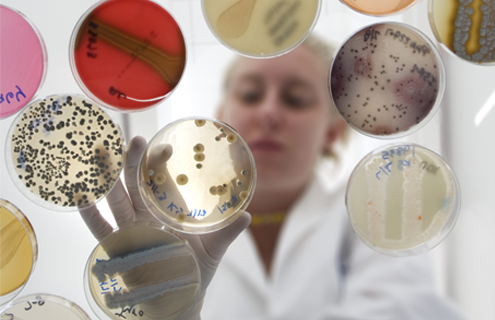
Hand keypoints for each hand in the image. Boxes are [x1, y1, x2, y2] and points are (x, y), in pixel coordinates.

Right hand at [79, 136, 250, 318]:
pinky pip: (102, 230)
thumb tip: (248, 216)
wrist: (180, 297)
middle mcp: (147, 213)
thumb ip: (227, 232)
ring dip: (108, 179)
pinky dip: (91, 215)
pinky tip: (80, 197)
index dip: (159, 160)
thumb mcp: (213, 249)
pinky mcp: (120, 247)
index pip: (161, 176)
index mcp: (168, 207)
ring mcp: (131, 228)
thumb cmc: (195, 269)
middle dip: (133, 160)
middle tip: (132, 139)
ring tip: (100, 154)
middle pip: (136, 182)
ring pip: (117, 199)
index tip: (164, 148)